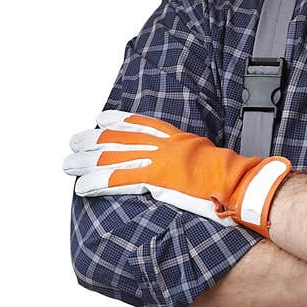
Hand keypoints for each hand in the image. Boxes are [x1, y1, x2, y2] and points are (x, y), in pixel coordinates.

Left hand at [63, 109, 292, 238]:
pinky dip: (98, 183)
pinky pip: (118, 180)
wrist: (238, 182)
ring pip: (111, 158)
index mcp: (176, 139)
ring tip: (69, 164)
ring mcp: (157, 162)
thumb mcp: (207, 159)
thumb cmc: (230, 177)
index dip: (118, 121)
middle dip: (92, 141)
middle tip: (73, 142)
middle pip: (118, 139)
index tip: (100, 119)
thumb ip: (191, 160)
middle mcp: (162, 146)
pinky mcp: (153, 180)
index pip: (140, 124)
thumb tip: (184, 169)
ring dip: (87, 162)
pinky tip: (82, 186)